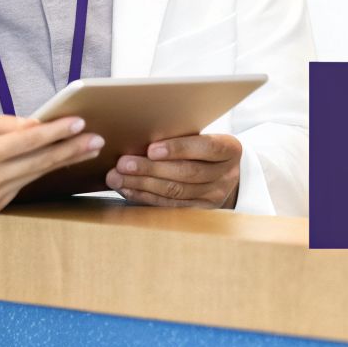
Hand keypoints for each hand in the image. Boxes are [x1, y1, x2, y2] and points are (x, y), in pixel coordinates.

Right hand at [0, 115, 103, 239]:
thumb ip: (5, 125)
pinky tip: (54, 163)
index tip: (79, 122)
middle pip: (41, 161)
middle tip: (97, 141)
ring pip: (35, 175)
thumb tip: (37, 125)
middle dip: (72, 150)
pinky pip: (21, 186)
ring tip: (85, 150)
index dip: (58, 131)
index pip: (31, 140)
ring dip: (61, 162)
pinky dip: (37, 173)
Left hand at [107, 134, 240, 208]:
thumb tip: (140, 137)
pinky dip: (146, 197)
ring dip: (143, 185)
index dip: (179, 148)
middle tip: (123, 164)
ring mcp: (215, 195)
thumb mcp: (202, 136)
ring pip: (176, 191)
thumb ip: (181, 136)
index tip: (151, 148)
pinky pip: (170, 205)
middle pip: (187, 173)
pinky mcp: (201, 211)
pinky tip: (128, 190)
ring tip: (118, 178)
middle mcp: (226, 174)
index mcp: (230, 149)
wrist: (225, 173)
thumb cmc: (204, 147)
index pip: (206, 147)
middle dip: (151, 168)